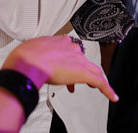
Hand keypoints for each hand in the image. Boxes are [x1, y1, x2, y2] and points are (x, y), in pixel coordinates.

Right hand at [1, 36, 116, 101]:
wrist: (29, 61)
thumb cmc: (25, 56)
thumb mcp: (29, 49)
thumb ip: (32, 53)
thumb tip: (24, 60)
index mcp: (58, 41)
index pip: (70, 48)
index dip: (70, 58)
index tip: (66, 65)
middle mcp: (71, 48)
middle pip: (83, 59)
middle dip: (80, 69)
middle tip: (75, 78)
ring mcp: (78, 60)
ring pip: (94, 70)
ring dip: (95, 79)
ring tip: (96, 87)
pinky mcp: (84, 73)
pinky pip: (100, 83)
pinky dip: (108, 90)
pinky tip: (112, 96)